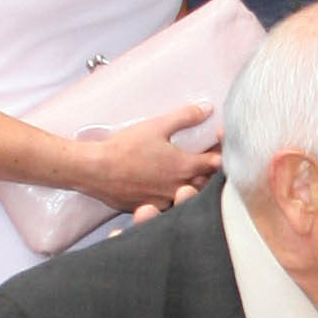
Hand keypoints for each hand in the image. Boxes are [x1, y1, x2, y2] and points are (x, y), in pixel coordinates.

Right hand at [69, 104, 222, 216]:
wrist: (96, 170)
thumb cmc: (125, 147)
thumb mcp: (157, 126)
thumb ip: (185, 117)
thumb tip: (207, 109)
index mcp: (185, 166)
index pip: (217, 162)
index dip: (222, 152)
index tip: (219, 144)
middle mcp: (179, 187)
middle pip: (208, 182)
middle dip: (212, 171)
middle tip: (209, 157)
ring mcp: (166, 201)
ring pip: (191, 196)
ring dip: (195, 185)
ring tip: (190, 172)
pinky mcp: (152, 208)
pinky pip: (172, 205)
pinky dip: (175, 196)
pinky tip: (169, 186)